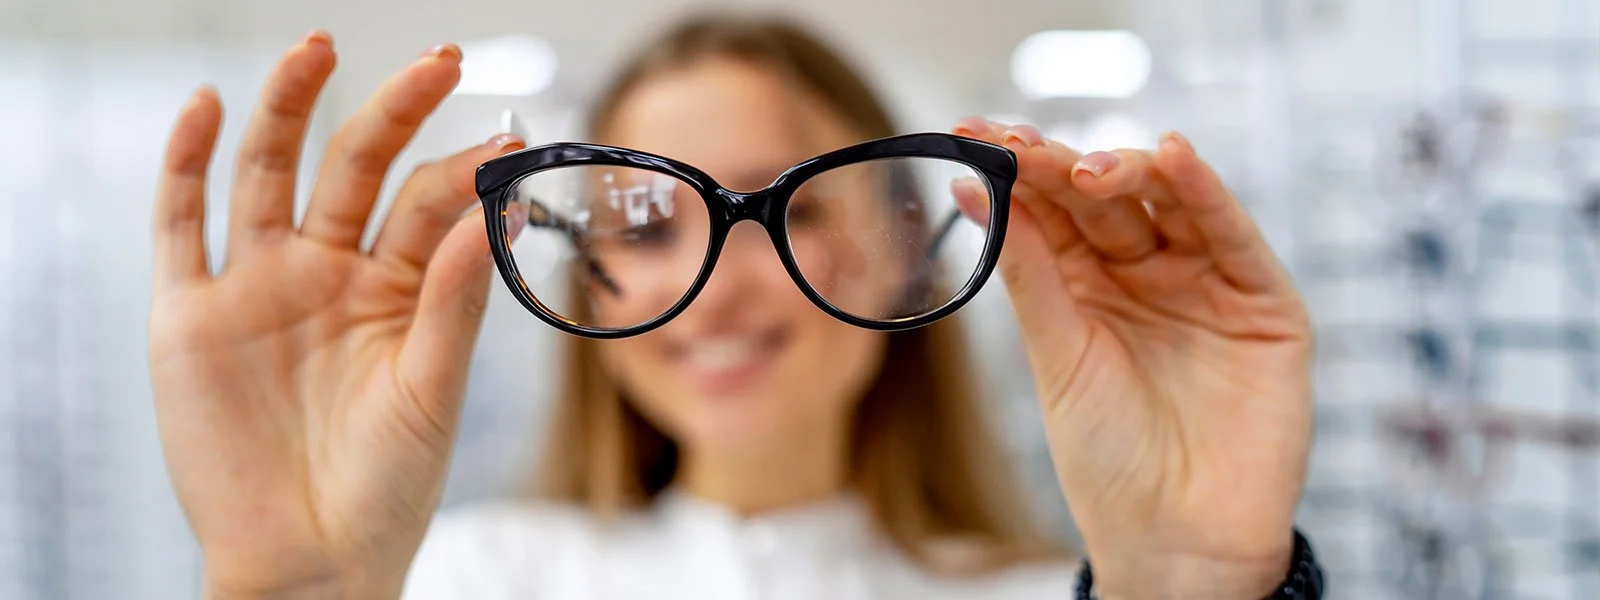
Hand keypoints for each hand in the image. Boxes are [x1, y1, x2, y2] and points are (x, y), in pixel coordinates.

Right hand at [148, 32, 523, 597]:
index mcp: (392, 290)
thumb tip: (496, 213)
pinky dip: (186, 164)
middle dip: (392, 109)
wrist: (311, 560)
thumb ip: (455, 300)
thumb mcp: (433, 389)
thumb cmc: (387, 487)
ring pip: (268, 175)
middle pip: (354, 168)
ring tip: (315, 49)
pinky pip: (181, 225)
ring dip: (287, 109)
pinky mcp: (191, 314)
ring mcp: (258, 287)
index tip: (508, 142)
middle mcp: (325, 273)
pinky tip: (209, 108)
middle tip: (441, 59)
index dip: (465, 170)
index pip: (429, 204)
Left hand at [952, 119, 1312, 598]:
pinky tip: (1174, 158)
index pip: (1055, 209)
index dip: (1020, 170)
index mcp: (1089, 285)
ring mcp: (1207, 283)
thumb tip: (974, 189)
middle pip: (1108, 198)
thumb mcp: (1058, 354)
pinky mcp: (1264, 304)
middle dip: (1064, 165)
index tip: (973, 136)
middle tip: (1019, 145)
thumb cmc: (1109, 460)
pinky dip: (1207, 194)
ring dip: (1129, 171)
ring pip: (1170, 203)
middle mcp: (1148, 274)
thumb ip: (1028, 271)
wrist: (1174, 542)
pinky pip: (1234, 236)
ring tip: (1084, 165)